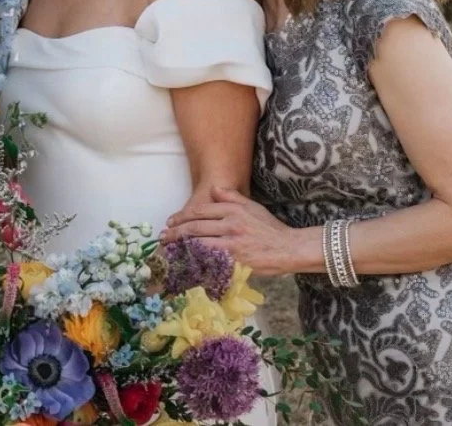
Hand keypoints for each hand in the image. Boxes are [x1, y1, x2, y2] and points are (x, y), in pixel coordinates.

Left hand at [160, 186, 301, 276]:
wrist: (288, 248)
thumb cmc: (270, 228)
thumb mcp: (253, 206)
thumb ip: (232, 197)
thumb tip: (215, 189)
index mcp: (233, 210)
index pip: (200, 211)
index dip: (182, 216)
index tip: (171, 221)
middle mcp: (230, 224)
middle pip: (195, 227)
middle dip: (175, 232)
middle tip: (163, 237)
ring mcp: (232, 243)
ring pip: (198, 244)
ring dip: (180, 247)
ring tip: (167, 249)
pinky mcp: (234, 261)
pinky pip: (210, 260)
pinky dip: (195, 261)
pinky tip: (184, 263)